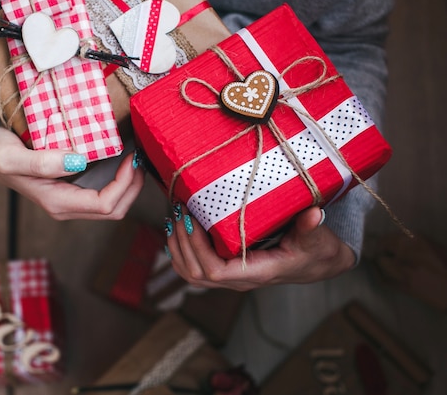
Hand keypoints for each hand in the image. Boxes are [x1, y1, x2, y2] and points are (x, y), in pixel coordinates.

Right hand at [0, 127, 144, 219]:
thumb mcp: (11, 155)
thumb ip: (42, 161)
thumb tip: (79, 161)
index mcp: (56, 203)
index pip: (104, 205)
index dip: (124, 184)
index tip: (130, 158)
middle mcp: (65, 207)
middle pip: (114, 210)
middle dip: (133, 186)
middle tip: (139, 157)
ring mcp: (69, 201)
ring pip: (112, 204)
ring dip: (128, 184)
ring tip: (135, 157)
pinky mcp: (71, 190)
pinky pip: (104, 193)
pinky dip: (118, 180)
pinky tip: (122, 158)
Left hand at [166, 205, 355, 291]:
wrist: (317, 262)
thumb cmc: (315, 250)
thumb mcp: (316, 239)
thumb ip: (311, 228)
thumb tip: (314, 215)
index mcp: (256, 272)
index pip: (215, 271)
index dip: (197, 248)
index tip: (191, 220)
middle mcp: (238, 279)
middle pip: (195, 273)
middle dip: (182, 243)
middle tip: (179, 210)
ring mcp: (230, 277)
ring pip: (190, 273)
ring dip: (176, 247)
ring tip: (174, 218)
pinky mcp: (226, 269)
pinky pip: (194, 268)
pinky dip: (180, 250)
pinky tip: (178, 229)